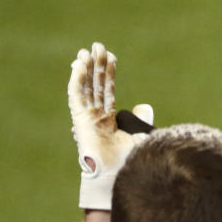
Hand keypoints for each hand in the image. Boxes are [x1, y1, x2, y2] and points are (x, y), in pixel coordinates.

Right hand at [68, 42, 153, 209]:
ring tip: (87, 50)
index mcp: (110, 121)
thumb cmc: (132, 162)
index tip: (111, 56)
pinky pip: (77, 96)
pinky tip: (79, 65)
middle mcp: (97, 118)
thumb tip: (144, 106)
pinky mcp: (81, 120)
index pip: (108, 91)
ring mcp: (88, 119)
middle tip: (98, 46)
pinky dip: (77, 80)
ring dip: (86, 69)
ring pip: (85, 88)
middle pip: (96, 86)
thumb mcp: (141, 136)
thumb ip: (142, 120)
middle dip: (96, 66)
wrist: (121, 176)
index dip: (109, 74)